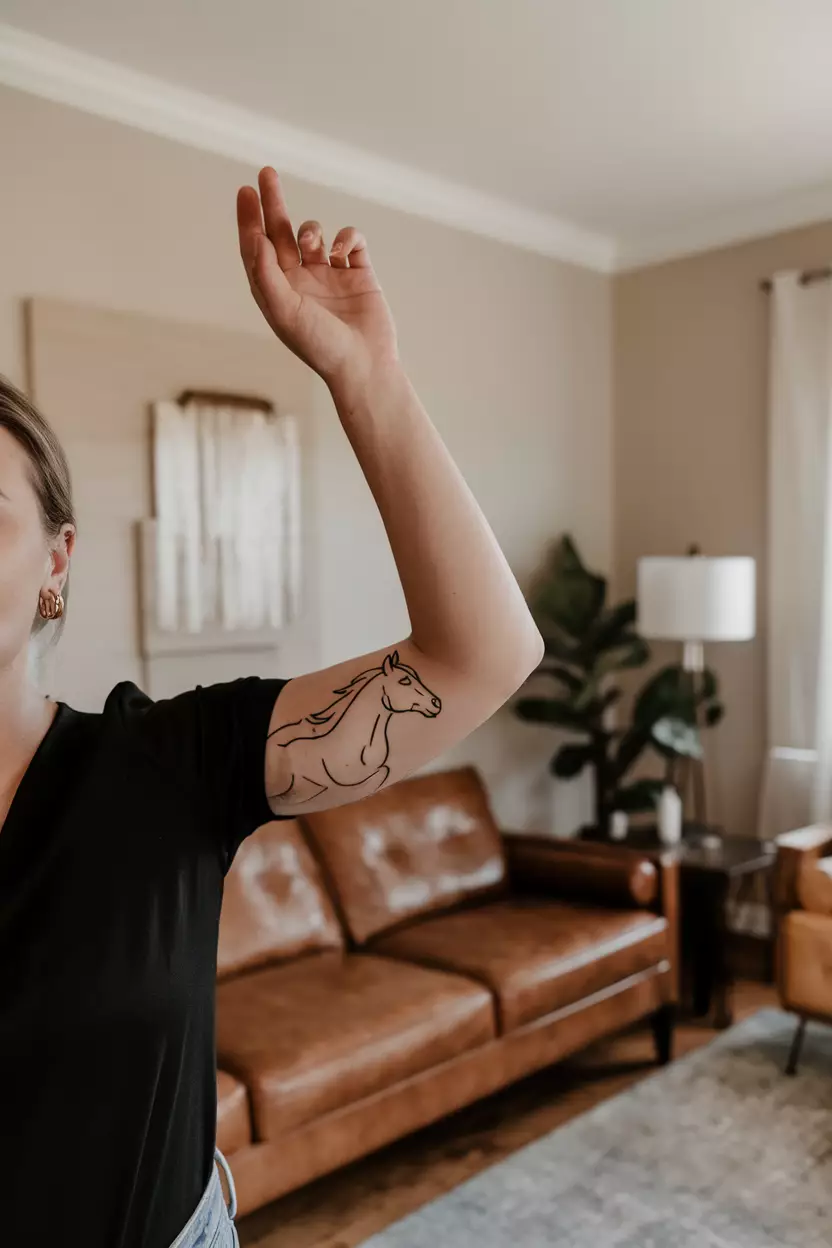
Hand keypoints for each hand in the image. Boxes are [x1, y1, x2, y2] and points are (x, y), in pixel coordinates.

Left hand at [237, 168, 398, 394]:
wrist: (364, 365)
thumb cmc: (320, 345)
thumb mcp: (284, 311)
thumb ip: (266, 273)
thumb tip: (255, 238)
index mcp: (278, 292)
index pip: (258, 249)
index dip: (249, 220)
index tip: (245, 192)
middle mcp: (301, 281)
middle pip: (281, 233)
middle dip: (273, 204)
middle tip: (266, 174)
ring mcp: (330, 276)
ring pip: (315, 235)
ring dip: (312, 230)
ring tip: (315, 245)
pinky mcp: (359, 274)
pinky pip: (350, 241)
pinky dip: (346, 238)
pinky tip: (341, 252)